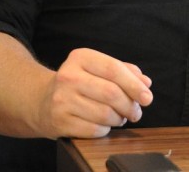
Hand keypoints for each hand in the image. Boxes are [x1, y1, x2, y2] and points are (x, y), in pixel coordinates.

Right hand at [36, 48, 153, 138]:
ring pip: (105, 114)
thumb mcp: (97, 68)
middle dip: (130, 105)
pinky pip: (94, 130)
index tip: (148, 97)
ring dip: (119, 119)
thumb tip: (146, 83)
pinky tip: (104, 125)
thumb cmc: (78, 83)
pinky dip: (106, 129)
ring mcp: (61, 100)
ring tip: (120, 117)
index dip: (134, 85)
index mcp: (80, 57)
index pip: (114, 69)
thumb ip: (124, 72)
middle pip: (111, 93)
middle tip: (136, 112)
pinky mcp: (59, 121)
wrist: (41, 100)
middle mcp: (68, 76)